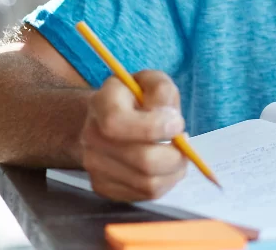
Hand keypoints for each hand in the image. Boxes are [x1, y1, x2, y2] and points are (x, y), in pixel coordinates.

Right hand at [80, 70, 187, 200]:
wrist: (106, 119)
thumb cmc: (136, 98)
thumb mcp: (151, 81)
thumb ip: (161, 91)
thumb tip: (169, 118)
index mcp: (101, 104)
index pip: (118, 123)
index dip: (154, 126)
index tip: (177, 122)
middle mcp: (91, 137)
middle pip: (142, 160)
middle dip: (175, 155)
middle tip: (184, 143)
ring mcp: (94, 165)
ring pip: (147, 182)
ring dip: (174, 171)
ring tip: (178, 154)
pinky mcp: (102, 186)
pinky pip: (143, 194)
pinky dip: (164, 183)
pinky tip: (164, 166)